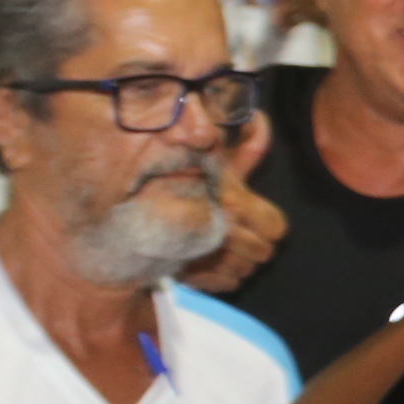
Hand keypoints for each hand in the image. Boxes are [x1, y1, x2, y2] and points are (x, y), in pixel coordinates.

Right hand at [181, 114, 279, 295]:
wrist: (126, 213)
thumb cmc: (173, 177)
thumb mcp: (211, 156)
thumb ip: (243, 144)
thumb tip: (261, 118)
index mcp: (235, 204)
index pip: (276, 227)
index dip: (271, 224)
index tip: (262, 219)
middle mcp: (225, 233)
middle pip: (264, 253)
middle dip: (258, 243)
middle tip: (244, 234)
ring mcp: (209, 258)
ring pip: (247, 270)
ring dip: (241, 261)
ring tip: (226, 247)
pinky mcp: (193, 278)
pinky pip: (226, 284)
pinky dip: (223, 277)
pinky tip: (212, 262)